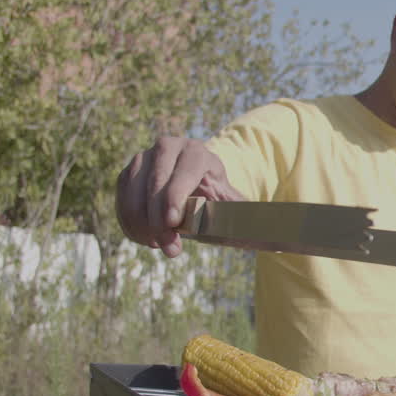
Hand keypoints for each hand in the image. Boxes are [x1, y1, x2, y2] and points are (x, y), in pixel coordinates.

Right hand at [115, 136, 243, 256]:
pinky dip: (130, 223)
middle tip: (169, 248)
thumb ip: (248, 216)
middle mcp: (167, 148)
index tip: (173, 223)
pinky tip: (145, 239)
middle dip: (158, 218)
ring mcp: (144, 158)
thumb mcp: (234, 204)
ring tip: (158, 245)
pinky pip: (121, 199)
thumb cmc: (218, 198)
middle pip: (155, 181)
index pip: (184, 170)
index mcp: (197, 151)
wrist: (196, 187)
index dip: (175, 195)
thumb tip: (273, 236)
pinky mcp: (128, 173)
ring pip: (133, 190)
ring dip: (142, 223)